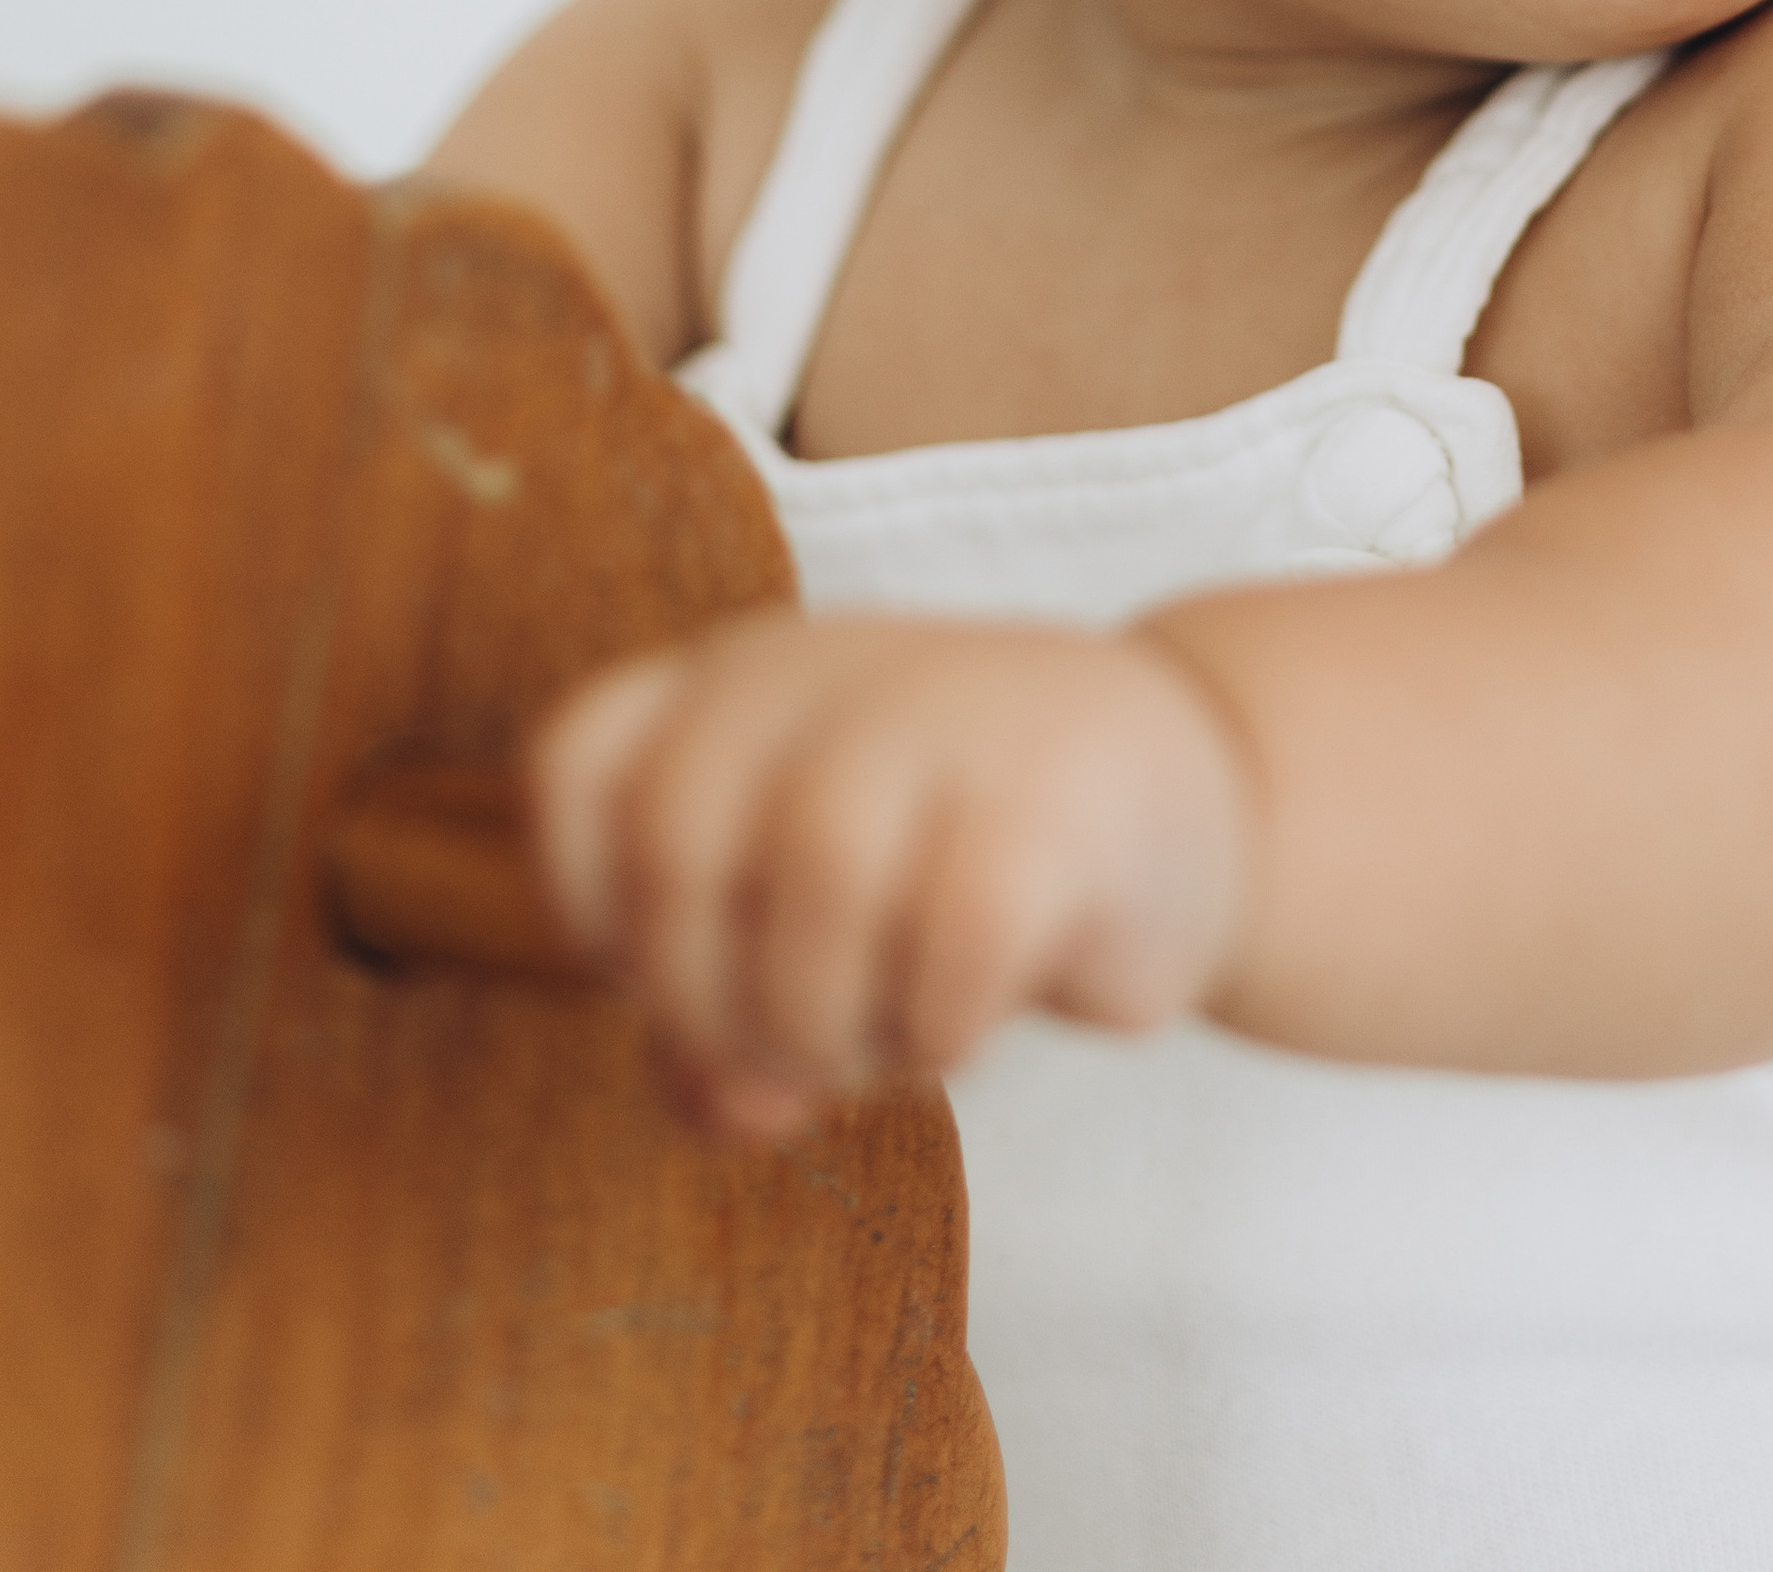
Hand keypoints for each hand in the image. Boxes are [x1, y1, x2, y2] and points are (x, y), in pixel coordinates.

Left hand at [529, 612, 1254, 1138]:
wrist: (1192, 801)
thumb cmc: (962, 866)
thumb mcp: (813, 922)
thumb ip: (721, 1008)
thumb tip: (723, 1099)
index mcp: (744, 681)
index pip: (579, 764)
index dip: (591, 907)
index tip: (670, 976)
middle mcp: (829, 673)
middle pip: (673, 845)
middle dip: (709, 1002)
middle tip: (793, 1050)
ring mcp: (949, 716)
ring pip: (816, 887)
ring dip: (829, 1028)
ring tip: (886, 1045)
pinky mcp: (1055, 798)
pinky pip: (953, 945)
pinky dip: (938, 1031)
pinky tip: (965, 1026)